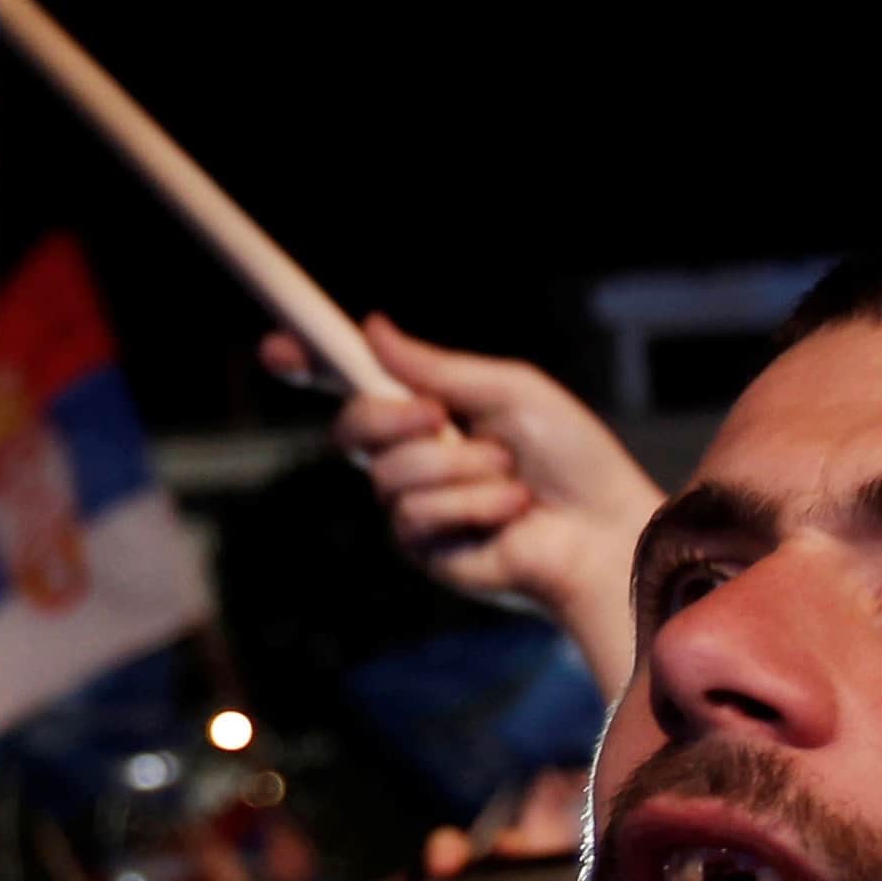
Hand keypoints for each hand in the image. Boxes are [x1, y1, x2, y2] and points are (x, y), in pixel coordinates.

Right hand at [267, 313, 660, 690]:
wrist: (605, 530)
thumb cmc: (571, 458)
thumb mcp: (509, 391)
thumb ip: (437, 367)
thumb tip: (372, 327)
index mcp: (429, 413)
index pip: (354, 385)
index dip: (308, 364)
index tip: (276, 347)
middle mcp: (412, 459)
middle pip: (351, 429)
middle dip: (390, 418)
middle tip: (439, 417)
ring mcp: (414, 509)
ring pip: (390, 474)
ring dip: (459, 468)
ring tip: (510, 476)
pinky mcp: (426, 553)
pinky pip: (417, 516)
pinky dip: (473, 505)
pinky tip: (511, 512)